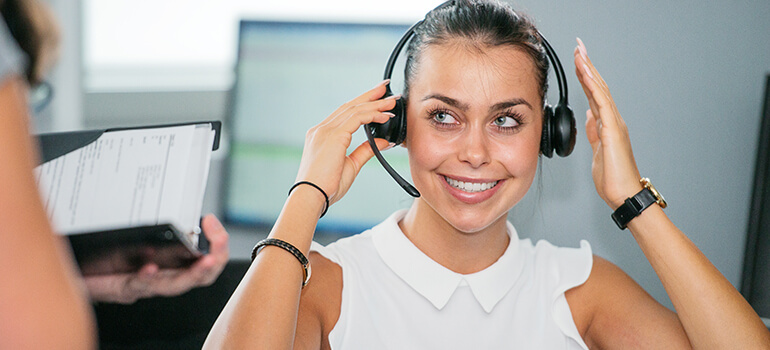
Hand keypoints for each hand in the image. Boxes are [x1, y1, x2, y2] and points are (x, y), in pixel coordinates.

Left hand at [84, 214, 228, 303]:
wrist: (76, 270)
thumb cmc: (104, 252)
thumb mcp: (135, 231)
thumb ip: (154, 220)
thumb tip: (170, 188)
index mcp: (170, 263)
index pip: (204, 258)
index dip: (216, 244)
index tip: (212, 223)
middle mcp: (161, 277)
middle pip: (198, 277)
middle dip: (213, 262)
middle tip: (217, 251)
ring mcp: (143, 285)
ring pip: (175, 285)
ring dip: (193, 274)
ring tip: (203, 262)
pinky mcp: (120, 289)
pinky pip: (137, 286)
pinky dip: (147, 278)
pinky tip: (150, 268)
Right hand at [295, 80, 397, 205]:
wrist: (312, 197)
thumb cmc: (326, 187)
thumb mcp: (350, 166)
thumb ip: (365, 151)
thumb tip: (383, 141)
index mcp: (322, 135)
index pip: (345, 113)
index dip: (362, 103)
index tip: (377, 97)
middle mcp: (322, 129)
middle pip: (350, 105)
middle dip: (370, 96)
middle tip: (386, 87)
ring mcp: (325, 131)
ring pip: (355, 109)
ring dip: (375, 104)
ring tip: (392, 101)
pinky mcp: (333, 136)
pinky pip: (357, 119)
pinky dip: (373, 115)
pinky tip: (385, 115)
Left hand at [574, 38, 642, 209]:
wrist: (623, 193)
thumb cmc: (612, 177)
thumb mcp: (598, 150)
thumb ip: (595, 132)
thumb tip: (590, 116)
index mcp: (607, 124)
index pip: (594, 95)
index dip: (586, 77)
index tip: (578, 61)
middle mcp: (612, 120)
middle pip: (598, 86)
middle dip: (588, 65)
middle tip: (579, 47)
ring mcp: (614, 123)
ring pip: (600, 90)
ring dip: (589, 70)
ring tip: (579, 53)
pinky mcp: (612, 130)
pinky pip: (602, 103)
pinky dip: (593, 87)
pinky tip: (586, 74)